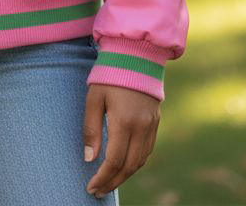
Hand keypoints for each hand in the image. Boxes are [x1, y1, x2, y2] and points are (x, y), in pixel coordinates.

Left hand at [83, 83, 159, 198]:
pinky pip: (147, 150)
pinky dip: (135, 163)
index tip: (91, 188)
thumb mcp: (94, 98)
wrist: (136, 53)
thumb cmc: (109, 74)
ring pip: (140, 161)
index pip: (114, 161)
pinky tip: (124, 166)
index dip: (103, 178)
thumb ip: (91, 129)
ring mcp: (152, 125)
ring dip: (125, 175)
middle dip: (113, 182)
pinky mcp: (156, 121)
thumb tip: (90, 159)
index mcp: (124, 121)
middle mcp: (142, 127)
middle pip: (129, 166)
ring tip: (109, 182)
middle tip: (98, 192)